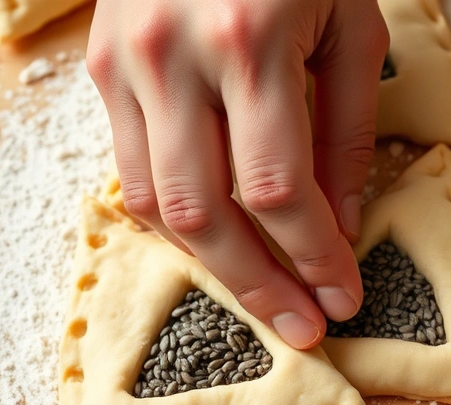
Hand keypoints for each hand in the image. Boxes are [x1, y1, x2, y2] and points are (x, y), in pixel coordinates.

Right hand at [86, 0, 387, 348]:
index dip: (313, 256)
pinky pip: (132, 171)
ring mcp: (124, 63)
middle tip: (302, 328)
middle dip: (259, 285)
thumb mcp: (350, 31)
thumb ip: (344, 134)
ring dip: (215, 266)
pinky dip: (177, 220)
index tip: (342, 296)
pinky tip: (220, 242)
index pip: (278, 190)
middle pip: (206, 214)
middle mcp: (172, 57)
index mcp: (248, 43)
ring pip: (156, 204)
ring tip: (264, 297)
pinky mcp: (100, 67)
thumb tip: (337, 226)